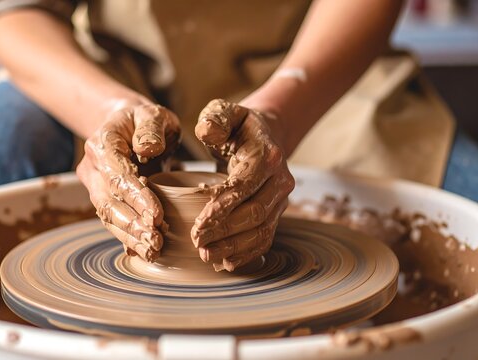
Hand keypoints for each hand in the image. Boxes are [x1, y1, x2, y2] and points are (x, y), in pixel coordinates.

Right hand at [77, 101, 180, 261]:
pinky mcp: (105, 199)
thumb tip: (148, 149)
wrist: (127, 124)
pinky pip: (114, 221)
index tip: (156, 215)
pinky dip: (128, 238)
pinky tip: (143, 252)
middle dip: (132, 225)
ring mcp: (95, 186)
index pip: (118, 176)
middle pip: (109, 202)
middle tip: (156, 241)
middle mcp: (93, 168)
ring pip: (109, 216)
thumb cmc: (144, 120)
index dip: (136, 197)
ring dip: (130, 236)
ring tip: (153, 251)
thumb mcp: (152, 113)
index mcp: (102, 144)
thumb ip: (151, 127)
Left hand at [191, 99, 294, 270]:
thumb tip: (206, 132)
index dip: (222, 208)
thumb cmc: (238, 125)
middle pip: (254, 213)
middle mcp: (280, 180)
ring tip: (207, 256)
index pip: (244, 186)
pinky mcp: (277, 213)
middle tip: (197, 242)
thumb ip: (214, 119)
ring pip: (261, 230)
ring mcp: (281, 199)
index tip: (198, 224)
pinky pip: (265, 238)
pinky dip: (246, 253)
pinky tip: (225, 263)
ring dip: (234, 247)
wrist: (267, 134)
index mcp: (267, 155)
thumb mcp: (224, 111)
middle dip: (225, 232)